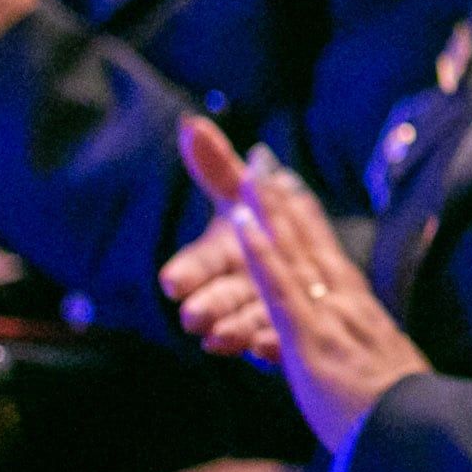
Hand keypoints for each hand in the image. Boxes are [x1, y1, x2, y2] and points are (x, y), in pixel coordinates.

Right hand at [162, 115, 279, 360]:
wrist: (299, 275)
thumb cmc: (259, 232)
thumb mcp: (242, 200)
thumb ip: (218, 169)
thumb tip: (192, 123)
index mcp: (224, 257)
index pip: (198, 265)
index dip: (186, 272)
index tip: (172, 281)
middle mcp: (238, 288)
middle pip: (221, 297)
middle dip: (207, 306)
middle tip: (193, 316)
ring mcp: (259, 316)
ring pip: (246, 324)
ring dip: (233, 330)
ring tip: (222, 338)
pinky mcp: (282, 341)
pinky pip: (277, 347)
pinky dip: (270, 348)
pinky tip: (266, 349)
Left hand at [227, 152, 430, 454]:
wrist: (419, 442)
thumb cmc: (404, 425)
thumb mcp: (390, 384)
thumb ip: (374, 366)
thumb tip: (382, 368)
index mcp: (364, 318)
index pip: (331, 261)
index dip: (311, 225)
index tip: (296, 192)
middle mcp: (348, 306)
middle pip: (312, 243)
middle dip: (288, 202)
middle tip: (266, 161)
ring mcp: (330, 317)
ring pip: (295, 252)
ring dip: (270, 210)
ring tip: (249, 173)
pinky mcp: (310, 338)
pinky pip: (278, 286)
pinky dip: (260, 249)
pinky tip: (240, 222)